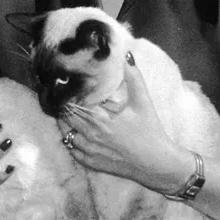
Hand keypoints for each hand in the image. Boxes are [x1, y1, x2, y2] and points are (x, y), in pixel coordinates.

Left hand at [61, 53, 182, 193]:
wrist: (157, 164)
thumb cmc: (151, 132)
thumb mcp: (143, 102)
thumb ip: (134, 78)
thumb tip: (126, 56)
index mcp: (101, 119)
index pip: (74, 103)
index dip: (69, 93)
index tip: (66, 84)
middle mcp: (91, 135)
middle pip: (66, 117)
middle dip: (63, 107)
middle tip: (62, 97)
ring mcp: (89, 151)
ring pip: (65, 134)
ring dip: (65, 123)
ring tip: (67, 113)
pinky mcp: (92, 163)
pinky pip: (72, 151)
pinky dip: (71, 141)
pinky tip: (76, 133)